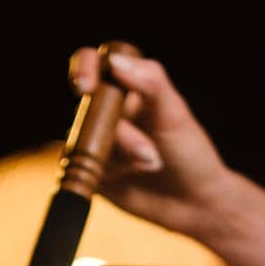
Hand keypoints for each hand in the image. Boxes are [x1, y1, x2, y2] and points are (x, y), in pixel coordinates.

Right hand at [68, 47, 233, 242]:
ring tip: (153, 165)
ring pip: (83, 138)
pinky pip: (73, 165)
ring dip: (119, 156)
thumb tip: (114, 63)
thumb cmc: (189, 152)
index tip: (86, 87)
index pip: (93, 62)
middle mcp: (105, 110)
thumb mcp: (174, 114)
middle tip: (150, 153)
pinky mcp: (88, 169)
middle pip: (88, 108)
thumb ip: (151, 82)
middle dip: (120, 133)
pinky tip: (127, 178)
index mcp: (126, 86)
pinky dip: (98, 171)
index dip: (84, 67)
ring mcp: (95, 140)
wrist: (191, 202)